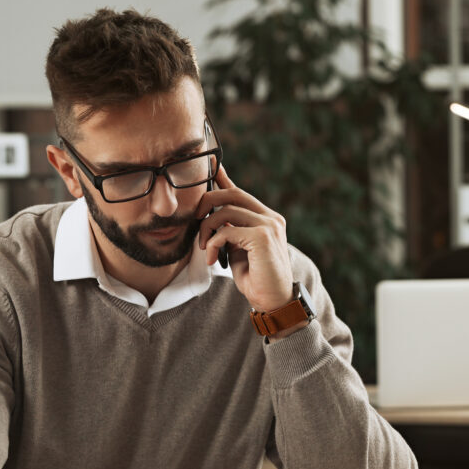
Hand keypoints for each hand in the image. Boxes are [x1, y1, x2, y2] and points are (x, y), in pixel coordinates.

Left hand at [196, 166, 294, 312]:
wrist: (273, 301)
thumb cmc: (255, 278)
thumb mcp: (238, 250)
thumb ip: (230, 232)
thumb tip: (212, 219)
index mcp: (266, 218)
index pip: (240, 192)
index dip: (223, 178)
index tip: (209, 167)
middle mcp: (270, 218)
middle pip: (232, 193)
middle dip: (207, 202)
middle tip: (195, 220)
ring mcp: (269, 226)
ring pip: (226, 211)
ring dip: (207, 228)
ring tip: (203, 247)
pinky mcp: (263, 237)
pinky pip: (226, 231)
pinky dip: (212, 244)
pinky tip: (210, 258)